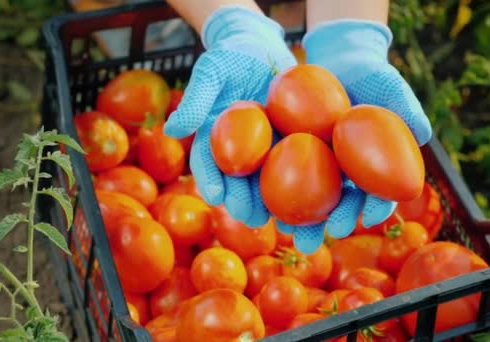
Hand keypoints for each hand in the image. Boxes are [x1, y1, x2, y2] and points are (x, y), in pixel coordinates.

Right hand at [163, 5, 296, 226]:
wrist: (264, 47)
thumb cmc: (232, 56)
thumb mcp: (212, 71)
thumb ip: (196, 99)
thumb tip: (171, 128)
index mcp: (214, 141)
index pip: (208, 165)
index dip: (211, 181)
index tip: (216, 195)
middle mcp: (239, 153)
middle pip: (239, 184)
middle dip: (243, 203)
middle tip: (250, 217)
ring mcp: (266, 152)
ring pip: (269, 185)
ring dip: (275, 207)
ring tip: (285, 223)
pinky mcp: (294, 147)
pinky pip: (301, 168)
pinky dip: (309, 186)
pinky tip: (318, 202)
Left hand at [280, 19, 432, 252]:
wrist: (337, 59)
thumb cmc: (371, 75)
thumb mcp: (390, 87)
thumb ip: (405, 108)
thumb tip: (422, 133)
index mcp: (370, 168)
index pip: (373, 193)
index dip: (371, 207)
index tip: (363, 220)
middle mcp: (341, 173)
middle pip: (336, 204)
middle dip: (325, 224)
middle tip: (316, 239)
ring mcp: (314, 165)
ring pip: (304, 196)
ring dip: (294, 217)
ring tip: (285, 233)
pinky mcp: (287, 151)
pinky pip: (275, 172)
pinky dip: (266, 188)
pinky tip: (257, 203)